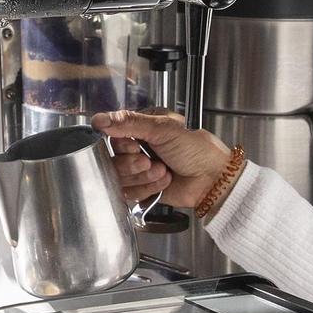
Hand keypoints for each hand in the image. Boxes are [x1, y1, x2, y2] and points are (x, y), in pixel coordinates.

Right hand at [90, 110, 231, 210]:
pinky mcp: (142, 189)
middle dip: (132, 163)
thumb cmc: (196, 149)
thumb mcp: (163, 128)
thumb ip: (128, 122)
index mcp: (141, 128)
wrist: (212, 179)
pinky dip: (147, 189)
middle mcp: (138, 148)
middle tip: (149, 160)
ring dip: (142, 176)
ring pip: (119, 178)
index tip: (135, 145)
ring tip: (162, 171)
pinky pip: (129, 193)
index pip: (112, 136)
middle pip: (112, 159)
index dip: (121, 145)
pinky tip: (163, 182)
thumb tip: (99, 119)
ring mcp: (139, 170)